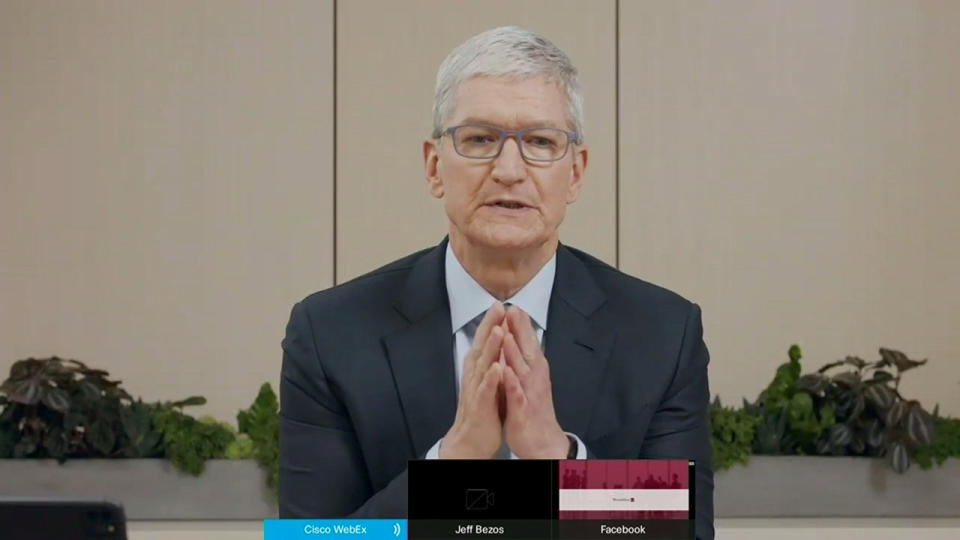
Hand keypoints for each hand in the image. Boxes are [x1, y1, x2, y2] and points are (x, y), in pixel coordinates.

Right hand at [440, 302, 505, 458]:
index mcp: (479, 368)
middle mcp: (475, 375)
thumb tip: (498, 343)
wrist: (471, 440)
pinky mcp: (480, 406)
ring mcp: (476, 390)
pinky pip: (485, 391)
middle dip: (490, 326)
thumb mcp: (488, 380)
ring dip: (490, 348)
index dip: (492, 322)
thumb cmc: (482, 409)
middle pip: (481, 346)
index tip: (501, 304)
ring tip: (498, 330)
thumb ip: (492, 361)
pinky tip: (497, 368)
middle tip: (498, 306)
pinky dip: (491, 379)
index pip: (485, 341)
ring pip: (483, 365)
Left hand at [500, 306, 569, 458]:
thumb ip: (525, 360)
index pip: (528, 343)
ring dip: (515, 353)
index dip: (521, 325)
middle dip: (520, 331)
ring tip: (506, 335)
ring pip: (522, 370)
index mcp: (534, 370)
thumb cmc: (535, 408)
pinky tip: (508, 374)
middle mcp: (535, 378)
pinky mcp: (523, 411)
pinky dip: (513, 384)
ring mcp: (530, 394)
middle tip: (513, 310)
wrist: (543, 442)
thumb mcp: (530, 380)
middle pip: (528, 350)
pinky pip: (518, 396)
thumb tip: (519, 339)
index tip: (513, 305)